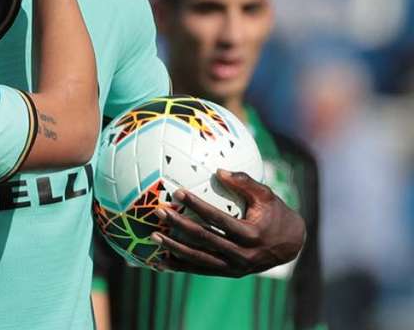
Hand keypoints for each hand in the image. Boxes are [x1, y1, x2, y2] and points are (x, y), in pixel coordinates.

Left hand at [152, 169, 305, 277]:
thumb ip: (244, 182)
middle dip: (179, 225)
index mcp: (251, 234)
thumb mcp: (267, 196)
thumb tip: (218, 171)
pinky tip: (161, 262)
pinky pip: (202, 270)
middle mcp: (243, 254)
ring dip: (175, 248)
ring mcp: (236, 267)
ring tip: (154, 236)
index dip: (197, 206)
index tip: (178, 192)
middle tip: (160, 212)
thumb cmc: (276, 214)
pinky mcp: (230, 273)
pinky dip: (181, 266)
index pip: (218, 219)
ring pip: (200, 258)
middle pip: (204, 239)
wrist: (291, 245)